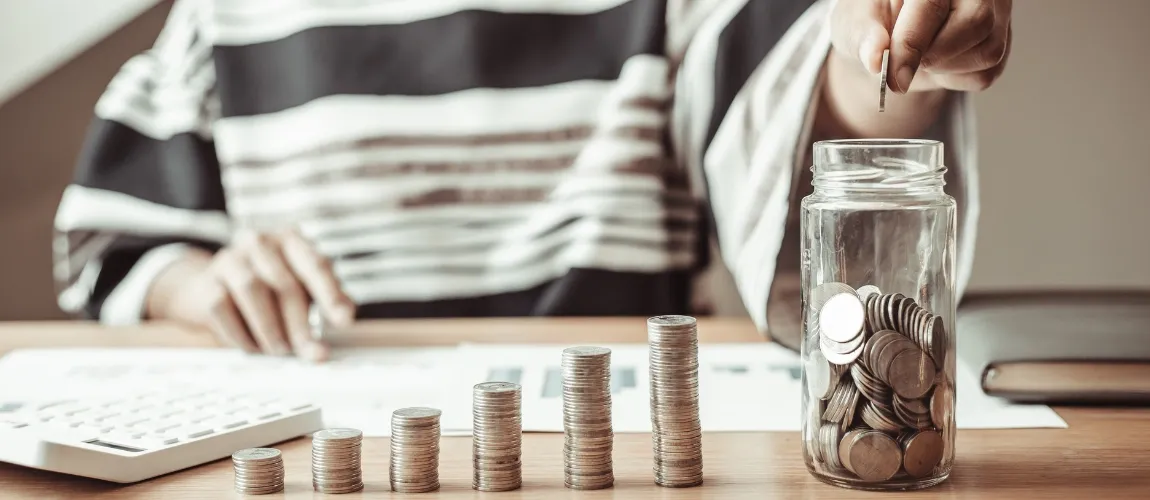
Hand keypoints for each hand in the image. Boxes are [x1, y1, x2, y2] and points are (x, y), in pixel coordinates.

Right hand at [148, 229, 355, 360]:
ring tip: (281, 350)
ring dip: (270, 329)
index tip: (344, 321)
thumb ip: (327, 297)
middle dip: (301, 326)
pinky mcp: (207, 281)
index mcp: (291, 240)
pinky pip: (224, 308)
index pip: (316, 266)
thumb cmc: (266, 288)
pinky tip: (253, 346)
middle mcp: (260, 242)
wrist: (207, 286)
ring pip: (253, 291)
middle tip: (312, 353)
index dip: (331, 295)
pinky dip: (242, 333)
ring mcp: (230, 258)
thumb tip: (345, 315)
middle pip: (286, 285)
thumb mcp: (300, 285)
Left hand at [830, 0, 1012, 93]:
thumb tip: (874, 59)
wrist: (888, 36)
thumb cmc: (874, 20)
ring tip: (920, 56)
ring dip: (943, 69)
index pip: (932, 3)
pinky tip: (937, 62)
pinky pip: (986, 73)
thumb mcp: (855, 22)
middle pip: (976, 24)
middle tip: (902, 65)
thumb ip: (863, 36)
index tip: (893, 77)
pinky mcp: (1002, 40)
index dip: (912, 43)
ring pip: (986, 52)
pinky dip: (954, 79)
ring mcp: (997, 10)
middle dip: (932, 56)